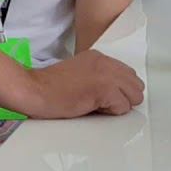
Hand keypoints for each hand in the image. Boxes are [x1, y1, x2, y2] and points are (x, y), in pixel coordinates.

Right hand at [29, 50, 144, 117]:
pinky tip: (91, 107)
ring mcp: (107, 75)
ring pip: (135, 96)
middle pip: (136, 85)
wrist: (34, 90)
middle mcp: (106, 62)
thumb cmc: (48, 88)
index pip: (127, 75)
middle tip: (99, 102)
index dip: (117, 89)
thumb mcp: (78, 73)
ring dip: (118, 105)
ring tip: (95, 104)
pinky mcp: (105, 89)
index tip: (99, 95)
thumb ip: (98, 76)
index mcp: (98, 57)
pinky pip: (123, 107)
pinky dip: (110, 112)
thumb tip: (115, 93)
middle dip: (123, 97)